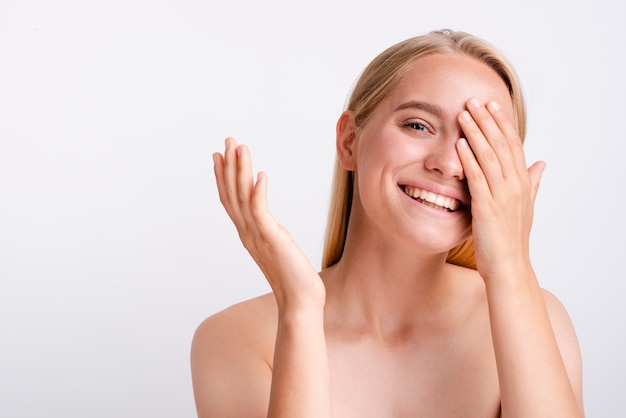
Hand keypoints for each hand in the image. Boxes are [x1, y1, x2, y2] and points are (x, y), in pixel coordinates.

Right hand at [213, 137, 325, 310]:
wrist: (300, 303)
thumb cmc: (294, 280)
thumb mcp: (278, 250)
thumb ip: (270, 235)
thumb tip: (270, 227)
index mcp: (248, 235)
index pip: (231, 201)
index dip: (223, 178)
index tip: (220, 156)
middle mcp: (248, 234)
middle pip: (232, 194)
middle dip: (228, 166)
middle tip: (226, 141)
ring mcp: (257, 237)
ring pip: (243, 198)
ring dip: (240, 171)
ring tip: (240, 147)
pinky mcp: (272, 240)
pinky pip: (260, 211)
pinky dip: (258, 192)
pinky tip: (260, 175)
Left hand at [455, 99, 544, 281]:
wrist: (509, 266)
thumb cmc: (512, 238)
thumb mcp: (525, 207)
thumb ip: (532, 183)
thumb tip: (542, 164)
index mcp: (523, 183)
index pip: (513, 145)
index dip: (502, 124)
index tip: (492, 105)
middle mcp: (515, 185)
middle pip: (501, 145)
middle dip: (487, 121)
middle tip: (473, 100)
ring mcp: (502, 196)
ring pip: (489, 156)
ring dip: (476, 133)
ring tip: (464, 114)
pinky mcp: (487, 208)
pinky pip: (477, 178)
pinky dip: (469, 160)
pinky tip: (459, 144)